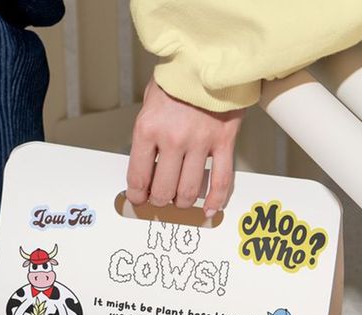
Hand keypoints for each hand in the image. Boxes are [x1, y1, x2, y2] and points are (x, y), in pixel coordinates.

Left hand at [127, 78, 244, 215]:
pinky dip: (216, 200)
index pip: (138, 176)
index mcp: (148, 129)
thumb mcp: (149, 104)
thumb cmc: (176, 81)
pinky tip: (210, 210)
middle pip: (163, 189)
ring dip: (182, 201)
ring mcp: (200, 142)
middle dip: (159, 200)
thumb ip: (147, 137)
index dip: (137, 195)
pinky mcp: (224, 141)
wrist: (208, 57)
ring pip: (189, 190)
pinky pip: (222, 180)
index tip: (138, 199)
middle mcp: (173, 139)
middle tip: (160, 200)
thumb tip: (146, 171)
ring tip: (180, 199)